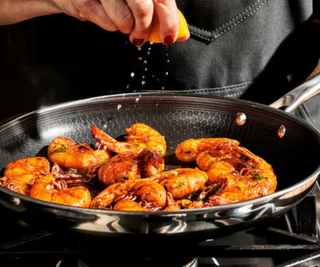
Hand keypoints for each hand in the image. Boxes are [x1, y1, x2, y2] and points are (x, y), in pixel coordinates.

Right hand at [54, 0, 182, 45]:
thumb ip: (160, 6)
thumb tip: (180, 32)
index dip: (169, 20)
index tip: (169, 36)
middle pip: (143, 9)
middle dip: (145, 29)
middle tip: (141, 36)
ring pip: (125, 21)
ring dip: (127, 28)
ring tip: (120, 18)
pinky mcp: (83, 0)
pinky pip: (108, 25)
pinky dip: (111, 26)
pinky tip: (106, 13)